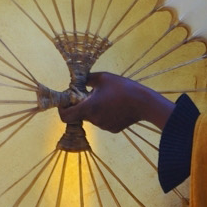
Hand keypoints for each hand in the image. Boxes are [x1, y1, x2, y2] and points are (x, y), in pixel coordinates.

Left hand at [58, 72, 173, 132]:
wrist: (144, 103)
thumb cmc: (123, 88)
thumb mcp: (103, 77)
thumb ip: (86, 80)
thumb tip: (77, 81)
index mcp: (88, 108)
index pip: (65, 116)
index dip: (62, 109)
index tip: (67, 101)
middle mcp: (94, 120)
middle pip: (79, 115)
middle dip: (81, 105)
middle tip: (89, 94)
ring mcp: (104, 126)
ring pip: (92, 117)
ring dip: (94, 109)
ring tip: (107, 98)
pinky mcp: (113, 129)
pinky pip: (103, 121)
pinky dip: (105, 114)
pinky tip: (116, 106)